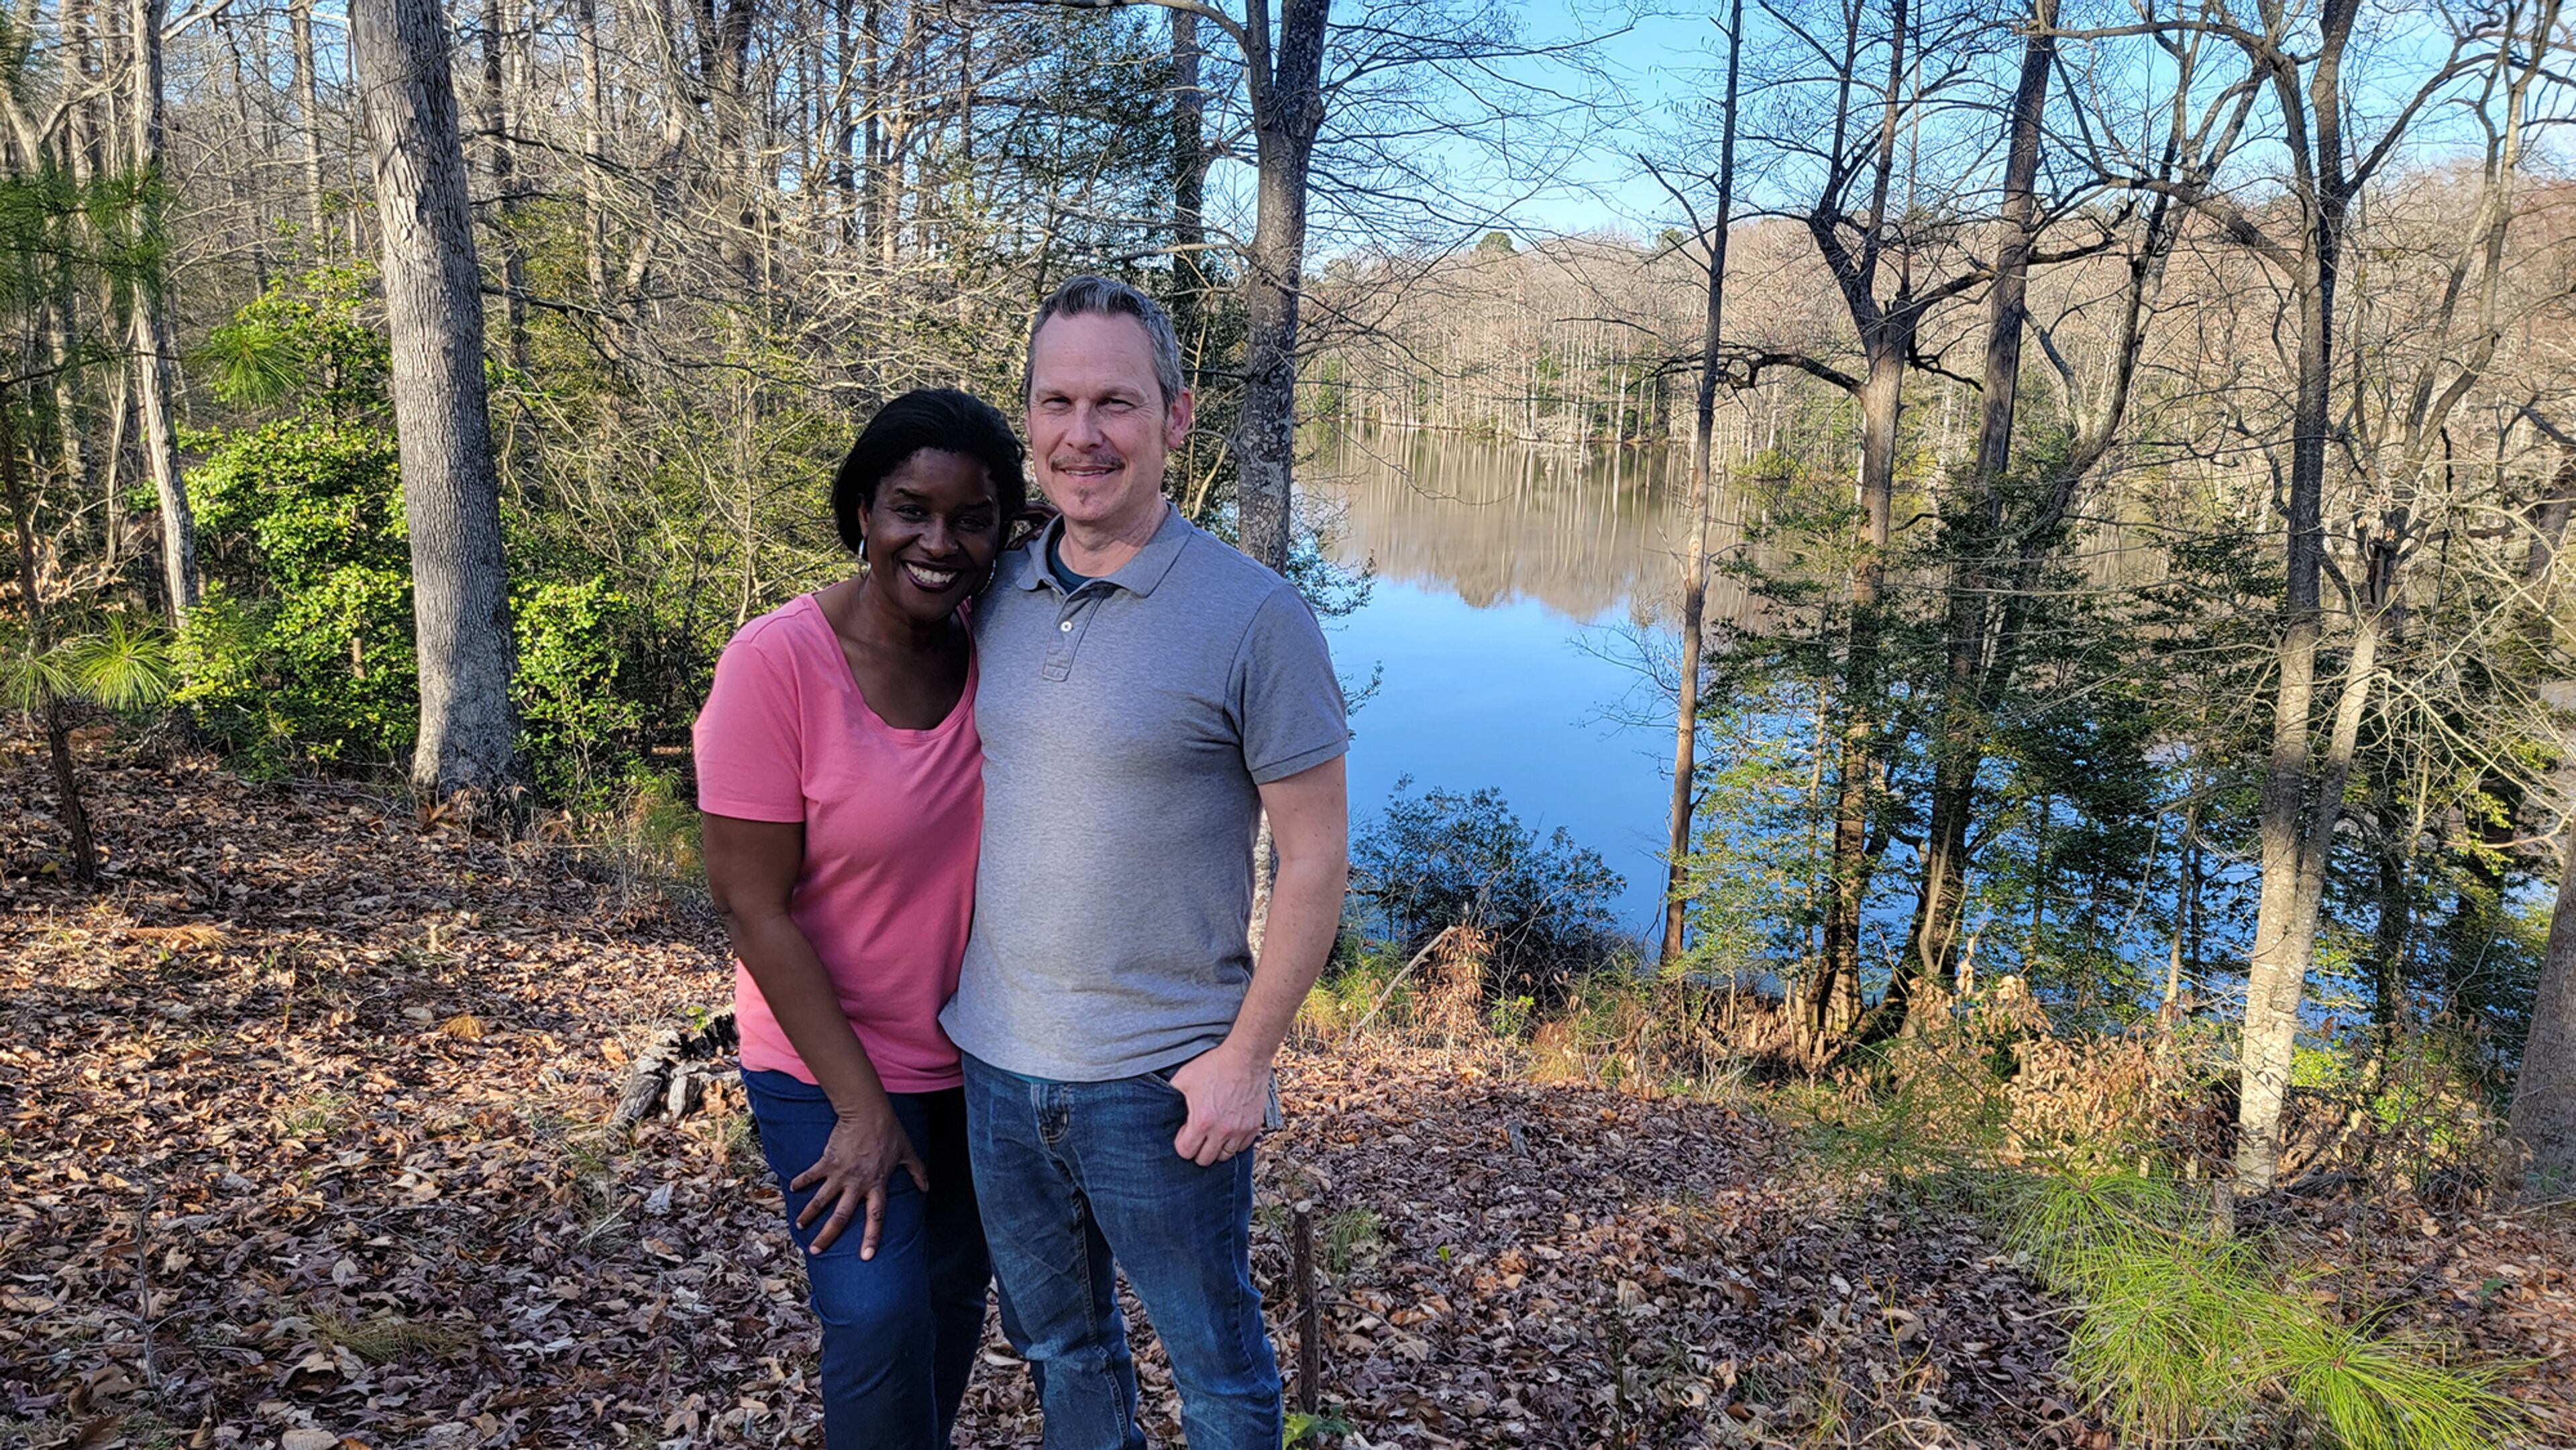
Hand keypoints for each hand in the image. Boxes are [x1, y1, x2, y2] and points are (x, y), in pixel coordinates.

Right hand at [788, 1103, 926, 1257]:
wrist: (868, 1113)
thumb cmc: (889, 1131)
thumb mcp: (907, 1152)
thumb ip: (917, 1171)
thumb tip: (926, 1187)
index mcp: (877, 1185)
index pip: (876, 1217)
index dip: (871, 1237)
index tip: (865, 1257)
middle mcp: (857, 1184)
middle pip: (841, 1217)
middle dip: (827, 1236)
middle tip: (815, 1250)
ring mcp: (840, 1174)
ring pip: (821, 1200)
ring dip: (809, 1214)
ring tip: (800, 1226)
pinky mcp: (827, 1162)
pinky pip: (811, 1175)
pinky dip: (801, 1182)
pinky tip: (793, 1190)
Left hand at [1169, 1044, 1270, 1166]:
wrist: (1246, 1057)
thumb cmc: (1215, 1065)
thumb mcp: (1184, 1077)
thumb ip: (1171, 1095)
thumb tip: (1164, 1106)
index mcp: (1202, 1122)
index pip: (1186, 1152)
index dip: (1182, 1144)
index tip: (1184, 1133)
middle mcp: (1222, 1131)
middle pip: (1205, 1159)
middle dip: (1198, 1150)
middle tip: (1197, 1136)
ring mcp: (1240, 1130)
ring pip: (1225, 1156)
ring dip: (1217, 1148)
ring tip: (1213, 1134)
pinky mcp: (1254, 1126)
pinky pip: (1243, 1147)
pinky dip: (1234, 1143)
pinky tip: (1229, 1130)